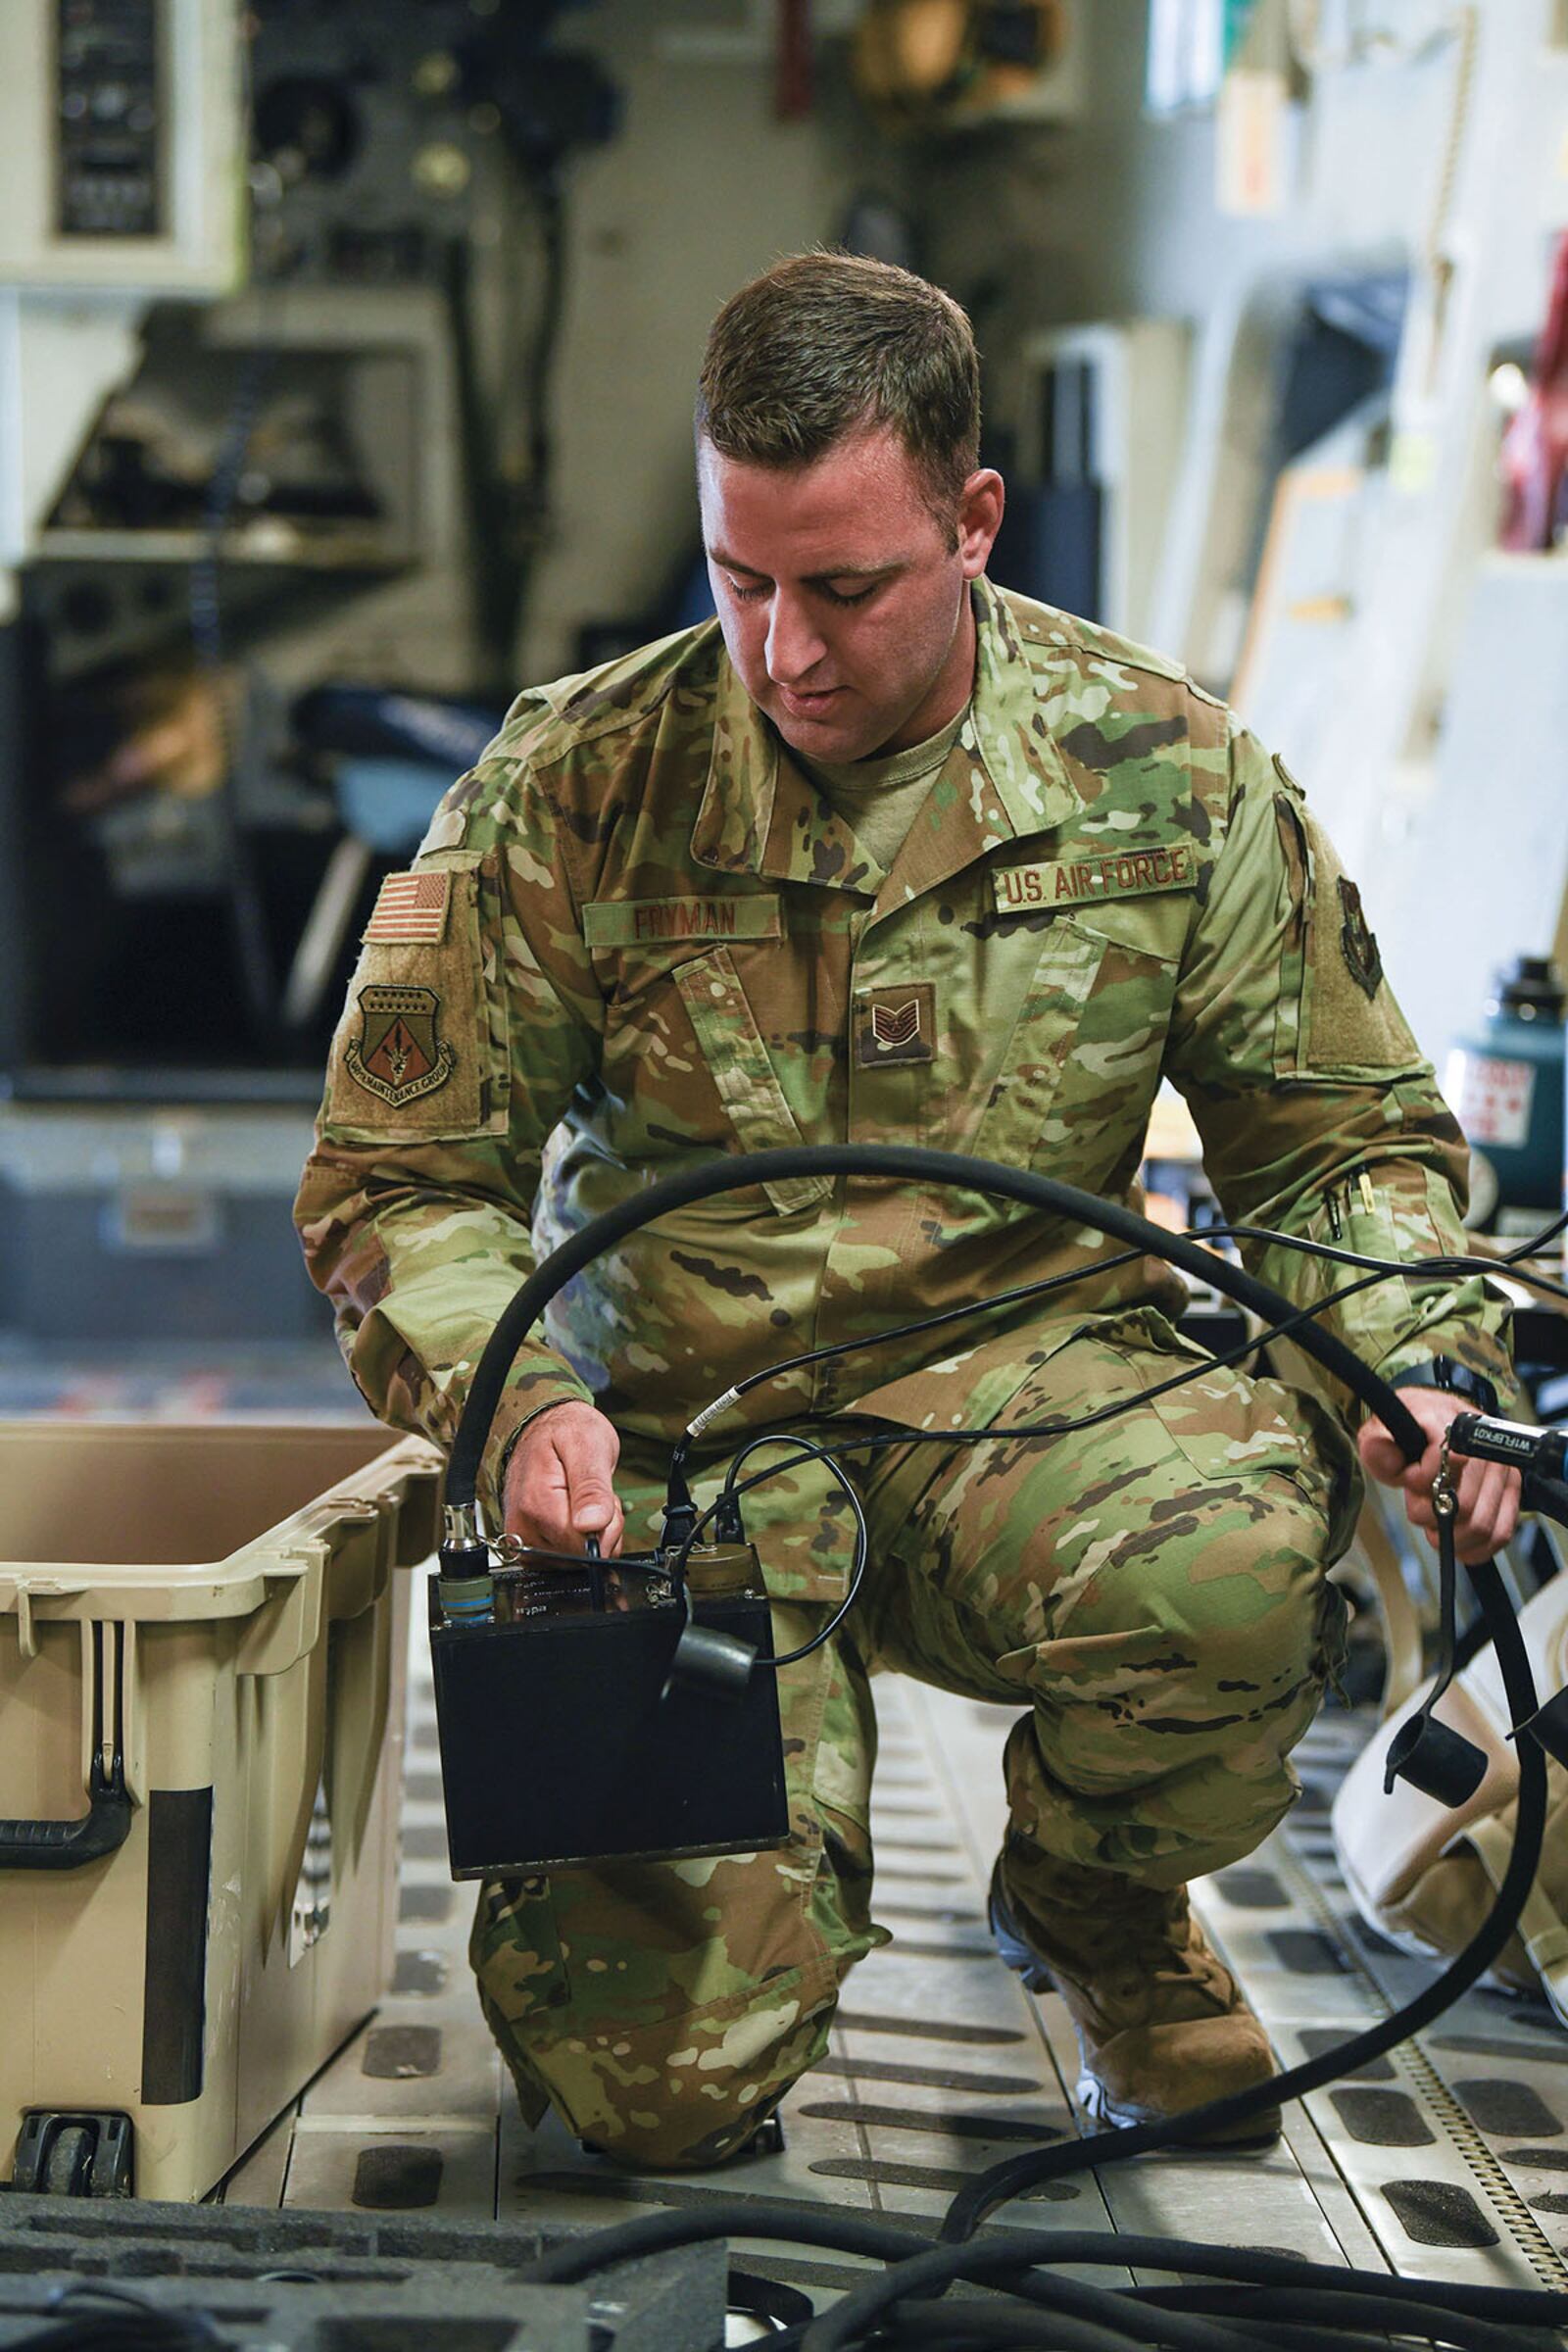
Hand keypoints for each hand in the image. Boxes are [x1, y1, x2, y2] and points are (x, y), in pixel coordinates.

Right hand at [503, 1401, 623, 1553]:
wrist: (543, 1426)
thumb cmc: (565, 1431)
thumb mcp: (589, 1447)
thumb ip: (592, 1488)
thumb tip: (591, 1525)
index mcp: (536, 1504)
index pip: (584, 1547)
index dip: (605, 1528)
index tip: (603, 1500)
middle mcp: (523, 1527)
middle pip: (579, 1556)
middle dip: (599, 1531)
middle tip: (593, 1495)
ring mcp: (522, 1539)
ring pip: (574, 1560)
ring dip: (589, 1536)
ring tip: (582, 1500)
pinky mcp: (526, 1546)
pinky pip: (563, 1559)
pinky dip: (577, 1541)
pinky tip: (574, 1515)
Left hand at [1358, 1386, 1519, 1566]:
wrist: (1433, 1422)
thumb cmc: (1410, 1433)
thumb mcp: (1382, 1433)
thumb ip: (1378, 1449)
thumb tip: (1391, 1461)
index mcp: (1453, 1425)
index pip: (1443, 1464)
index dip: (1420, 1482)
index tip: (1409, 1481)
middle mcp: (1485, 1446)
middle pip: (1463, 1505)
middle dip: (1433, 1514)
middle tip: (1421, 1507)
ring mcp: (1503, 1469)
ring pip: (1481, 1525)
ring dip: (1452, 1535)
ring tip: (1436, 1523)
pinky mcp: (1512, 1491)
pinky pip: (1501, 1534)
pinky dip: (1475, 1548)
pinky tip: (1457, 1543)